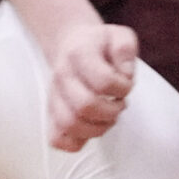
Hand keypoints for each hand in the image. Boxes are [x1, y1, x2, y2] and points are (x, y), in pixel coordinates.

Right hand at [46, 20, 139, 152]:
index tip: (126, 86)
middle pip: (85, 105)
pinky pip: (56, 139)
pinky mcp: (51, 114)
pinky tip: (91, 129)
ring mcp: (54, 96)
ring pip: (70, 124)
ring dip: (97, 128)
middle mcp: (62, 76)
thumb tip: (126, 75)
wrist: (71, 45)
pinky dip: (76, 142)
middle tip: (120, 104)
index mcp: (80, 54)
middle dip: (112, 111)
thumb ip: (126, 50)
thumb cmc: (100, 45)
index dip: (122, 88)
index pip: (103, 81)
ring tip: (108, 118)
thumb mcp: (120, 36)